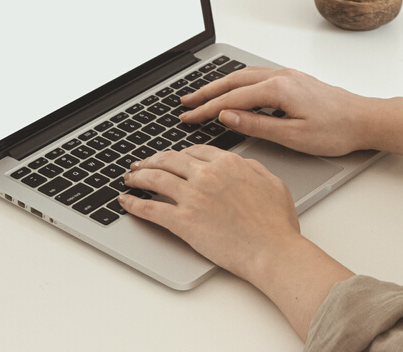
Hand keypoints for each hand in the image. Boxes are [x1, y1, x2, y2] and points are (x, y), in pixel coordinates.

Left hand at [120, 145, 354, 340]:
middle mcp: (207, 175)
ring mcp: (193, 197)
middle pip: (169, 160)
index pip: (195, 151)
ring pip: (155, 178)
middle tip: (141, 164)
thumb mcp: (273, 184)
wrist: (272, 251)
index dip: (179, 154)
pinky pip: (150, 208)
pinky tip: (125, 202)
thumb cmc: (276, 225)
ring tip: (130, 178)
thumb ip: (253, 169)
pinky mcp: (183, 221)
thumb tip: (241, 164)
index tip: (172, 158)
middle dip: (151, 160)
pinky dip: (134, 203)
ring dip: (138, 176)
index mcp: (227, 164)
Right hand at [178, 67, 381, 156]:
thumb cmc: (337, 130)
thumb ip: (257, 124)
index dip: (206, 109)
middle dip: (205, 92)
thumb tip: (227, 116)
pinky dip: (237, 82)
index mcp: (278, 88)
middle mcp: (280, 76)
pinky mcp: (293, 80)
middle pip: (232, 81)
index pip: (231, 99)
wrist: (367, 120)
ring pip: (243, 76)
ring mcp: (287, 75)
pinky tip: (232, 90)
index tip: (188, 117)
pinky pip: (256, 76)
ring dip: (220, 85)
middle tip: (184, 102)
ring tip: (201, 95)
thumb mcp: (293, 136)